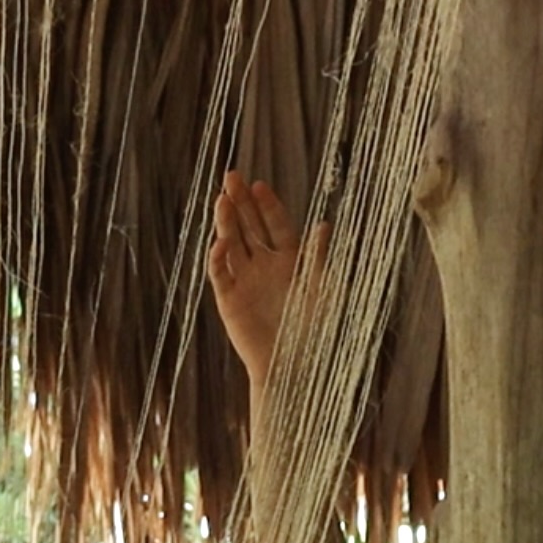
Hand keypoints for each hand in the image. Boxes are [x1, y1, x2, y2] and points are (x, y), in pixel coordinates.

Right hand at [207, 172, 318, 388]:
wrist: (293, 366)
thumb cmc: (314, 331)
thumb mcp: (323, 290)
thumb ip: (320, 259)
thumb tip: (325, 225)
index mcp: (289, 260)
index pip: (274, 224)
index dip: (266, 204)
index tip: (259, 185)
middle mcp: (264, 266)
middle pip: (249, 226)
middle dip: (240, 202)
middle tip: (231, 176)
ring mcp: (244, 281)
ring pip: (231, 243)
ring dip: (226, 222)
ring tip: (221, 199)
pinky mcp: (228, 300)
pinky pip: (220, 273)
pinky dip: (218, 258)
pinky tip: (221, 242)